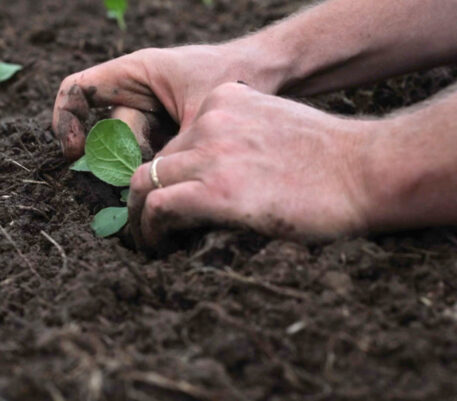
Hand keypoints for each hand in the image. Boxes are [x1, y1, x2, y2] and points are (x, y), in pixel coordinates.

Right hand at [52, 44, 284, 160]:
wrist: (272, 71)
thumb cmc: (238, 74)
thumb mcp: (202, 113)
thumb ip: (173, 149)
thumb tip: (148, 188)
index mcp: (136, 73)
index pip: (79, 90)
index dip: (66, 120)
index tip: (76, 154)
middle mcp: (138, 93)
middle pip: (109, 132)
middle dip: (123, 158)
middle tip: (146, 178)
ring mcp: (153, 113)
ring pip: (130, 149)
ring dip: (145, 168)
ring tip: (174, 176)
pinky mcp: (166, 131)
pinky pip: (149, 154)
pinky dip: (158, 169)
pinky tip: (179, 178)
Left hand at [128, 83, 375, 250]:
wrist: (367, 171)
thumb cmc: (331, 161)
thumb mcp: (273, 131)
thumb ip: (237, 145)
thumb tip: (208, 185)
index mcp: (225, 100)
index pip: (175, 142)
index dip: (164, 177)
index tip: (162, 203)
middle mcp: (211, 120)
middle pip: (155, 162)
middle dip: (143, 197)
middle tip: (145, 227)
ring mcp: (212, 153)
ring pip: (145, 183)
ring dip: (140, 218)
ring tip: (148, 245)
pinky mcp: (217, 190)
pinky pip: (159, 207)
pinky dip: (149, 230)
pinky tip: (158, 248)